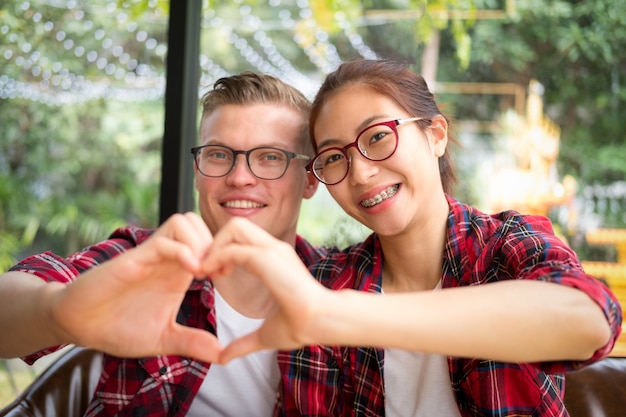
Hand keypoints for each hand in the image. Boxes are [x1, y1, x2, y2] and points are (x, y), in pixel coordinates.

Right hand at [48, 212, 222, 362]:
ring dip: (201, 242)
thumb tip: (223, 356)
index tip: (227, 276)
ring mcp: (150, 256)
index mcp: (177, 271)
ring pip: (184, 221)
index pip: (208, 239)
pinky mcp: (133, 260)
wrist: (79, 326)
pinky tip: (191, 275)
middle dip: (216, 242)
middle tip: (218, 271)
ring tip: (204, 272)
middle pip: (199, 223)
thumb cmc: (118, 327)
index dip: (223, 252)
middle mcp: (167, 258)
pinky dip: (183, 251)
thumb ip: (192, 343)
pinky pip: (163, 241)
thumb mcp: (163, 338)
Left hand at [202, 217, 330, 363]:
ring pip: (234, 227)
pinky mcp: (267, 257)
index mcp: (276, 259)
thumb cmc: (300, 326)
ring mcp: (272, 249)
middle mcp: (273, 248)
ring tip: (209, 270)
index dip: (224, 251)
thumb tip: (224, 358)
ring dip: (216, 245)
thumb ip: (243, 343)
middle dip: (217, 242)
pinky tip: (213, 276)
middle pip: (237, 224)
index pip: (244, 238)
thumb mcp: (264, 334)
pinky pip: (233, 248)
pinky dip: (217, 258)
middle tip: (208, 269)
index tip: (217, 275)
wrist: (320, 322)